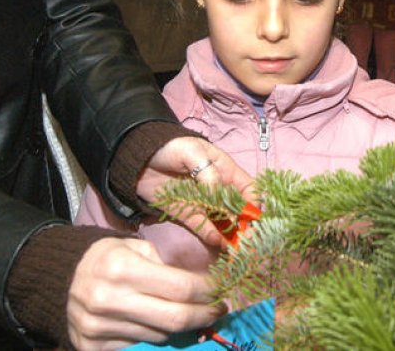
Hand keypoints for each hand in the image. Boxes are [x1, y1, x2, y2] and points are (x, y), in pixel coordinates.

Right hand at [67, 237, 224, 349]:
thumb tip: (205, 288)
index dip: (208, 293)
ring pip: (161, 337)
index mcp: (121, 269)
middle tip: (218, 310)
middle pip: (175, 318)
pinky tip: (162, 328)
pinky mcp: (93, 347)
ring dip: (181, 329)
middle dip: (204, 315)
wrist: (62, 280)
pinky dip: (156, 339)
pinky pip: (139, 348)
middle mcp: (108, 300)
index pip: (180, 288)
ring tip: (188, 316)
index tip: (222, 291)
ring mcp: (99, 328)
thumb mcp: (134, 248)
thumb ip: (166, 266)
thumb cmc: (108, 259)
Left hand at [136, 137, 255, 245]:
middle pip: (238, 209)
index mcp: (226, 170)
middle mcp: (218, 189)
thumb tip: (220, 194)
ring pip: (223, 222)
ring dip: (231, 234)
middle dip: (245, 224)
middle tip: (250, 239)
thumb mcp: (192, 152)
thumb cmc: (170, 146)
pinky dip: (213, 236)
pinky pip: (203, 227)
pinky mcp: (187, 215)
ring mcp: (203, 204)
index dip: (254, 202)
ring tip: (238, 247)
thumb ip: (209, 173)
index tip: (256, 217)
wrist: (137, 156)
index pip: (248, 188)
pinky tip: (220, 243)